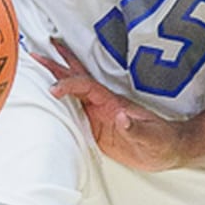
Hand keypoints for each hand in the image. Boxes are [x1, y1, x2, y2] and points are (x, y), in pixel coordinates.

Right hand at [36, 39, 187, 171]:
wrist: (168, 151)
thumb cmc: (163, 142)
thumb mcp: (152, 138)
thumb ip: (136, 129)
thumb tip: (121, 118)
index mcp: (113, 103)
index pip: (87, 88)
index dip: (70, 85)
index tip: (53, 89)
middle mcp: (103, 105)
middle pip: (76, 80)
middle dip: (57, 66)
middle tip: (36, 53)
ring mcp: (98, 115)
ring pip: (72, 94)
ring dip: (54, 79)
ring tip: (35, 67)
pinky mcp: (95, 127)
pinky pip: (73, 113)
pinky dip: (58, 104)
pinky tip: (46, 99)